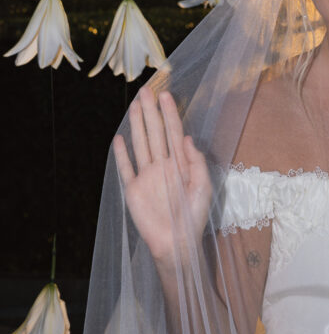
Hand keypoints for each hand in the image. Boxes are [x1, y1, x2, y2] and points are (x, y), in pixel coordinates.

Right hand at [113, 87, 211, 265]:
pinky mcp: (134, 190)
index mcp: (180, 164)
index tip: (165, 95)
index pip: (173, 133)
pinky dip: (122, 154)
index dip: (169, 114)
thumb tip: (186, 137)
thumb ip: (196, 162)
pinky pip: (126, 169)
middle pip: (155, 133)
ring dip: (137, 125)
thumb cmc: (194, 217)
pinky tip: (119, 139)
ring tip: (134, 106)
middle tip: (146, 90)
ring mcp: (147, 176)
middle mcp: (163, 166)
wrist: (176, 243)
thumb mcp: (203, 188)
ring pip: (141, 144)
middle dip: (151, 111)